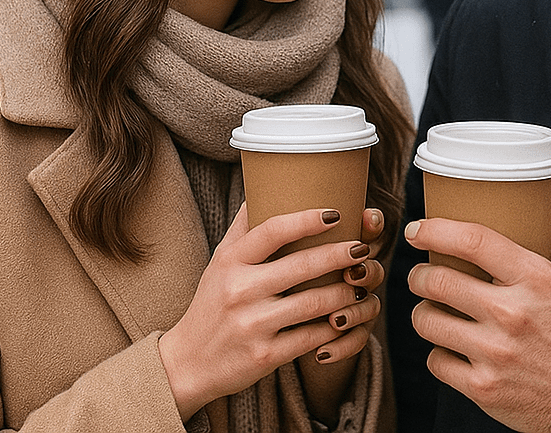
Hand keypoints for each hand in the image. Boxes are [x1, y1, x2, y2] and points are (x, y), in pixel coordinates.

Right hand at [159, 204, 375, 419]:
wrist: (187, 364)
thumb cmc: (211, 303)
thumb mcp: (220, 261)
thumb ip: (243, 227)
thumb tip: (262, 184)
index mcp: (230, 261)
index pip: (273, 230)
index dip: (307, 219)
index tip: (336, 214)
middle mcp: (240, 290)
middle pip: (301, 265)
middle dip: (340, 254)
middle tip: (363, 246)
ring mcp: (252, 325)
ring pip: (312, 302)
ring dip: (344, 291)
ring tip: (361, 281)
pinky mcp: (264, 356)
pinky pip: (310, 337)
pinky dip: (333, 326)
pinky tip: (346, 316)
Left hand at [405, 220, 550, 432]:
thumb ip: (549, 244)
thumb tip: (523, 216)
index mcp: (536, 278)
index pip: (473, 240)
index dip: (435, 230)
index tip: (417, 230)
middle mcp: (512, 313)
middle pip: (438, 280)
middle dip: (419, 275)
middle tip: (420, 275)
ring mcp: (495, 353)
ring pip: (427, 321)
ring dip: (423, 312)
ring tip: (433, 310)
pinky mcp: (484, 388)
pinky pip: (436, 361)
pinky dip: (439, 352)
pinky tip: (452, 347)